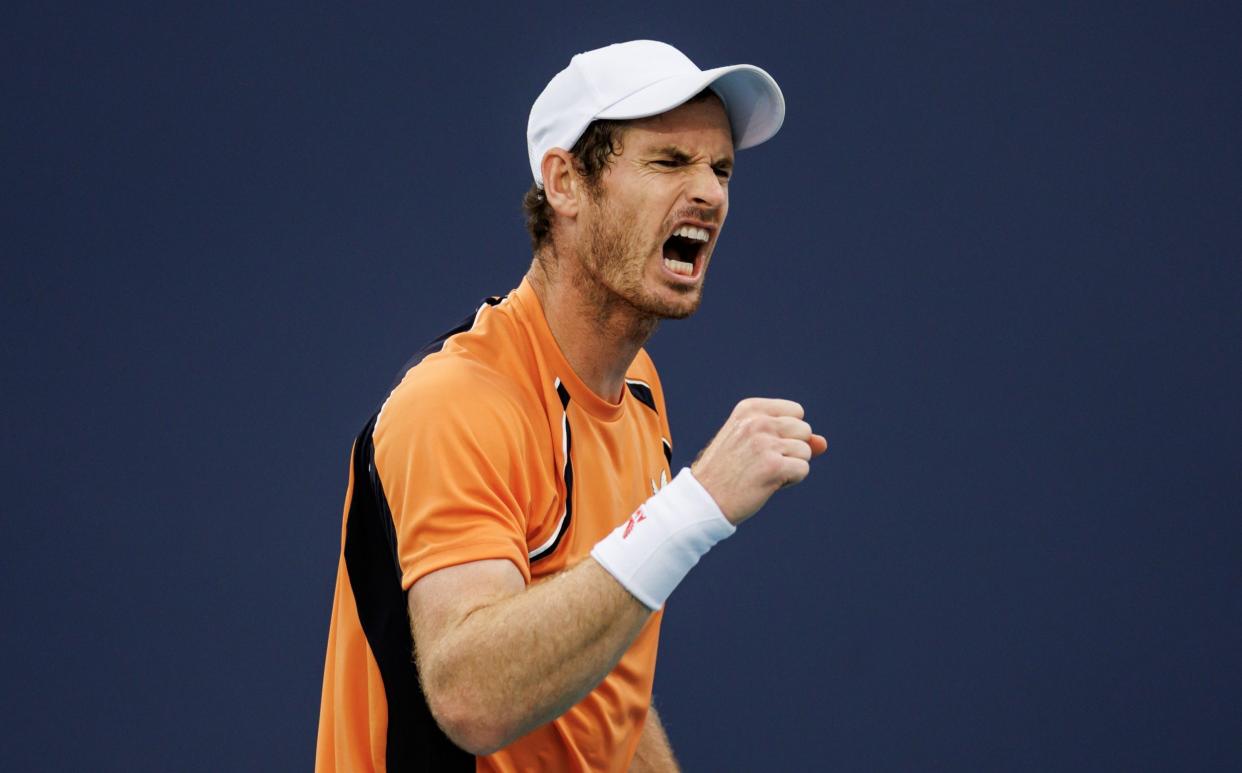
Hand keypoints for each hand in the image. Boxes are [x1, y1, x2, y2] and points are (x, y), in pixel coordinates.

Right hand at [690, 398, 827, 525]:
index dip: (787, 433)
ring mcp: (766, 443)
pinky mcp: (774, 466)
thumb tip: (823, 443)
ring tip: (763, 473)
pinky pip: (803, 469)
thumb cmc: (728, 471)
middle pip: (804, 430)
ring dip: (791, 466)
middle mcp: (758, 422)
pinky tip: (767, 484)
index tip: (762, 446)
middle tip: (762, 462)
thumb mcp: (752, 443)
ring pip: (806, 451)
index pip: (796, 412)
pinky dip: (790, 480)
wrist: (703, 499)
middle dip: (791, 449)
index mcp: (749, 409)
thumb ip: (789, 437)